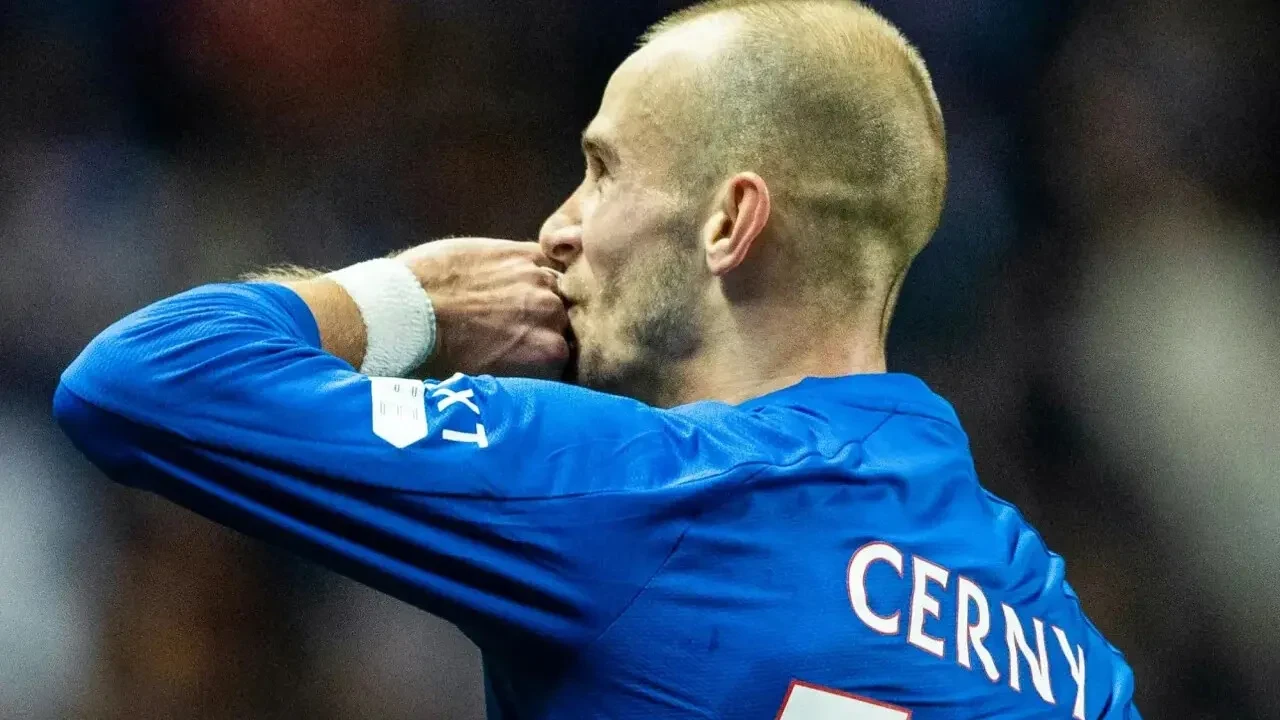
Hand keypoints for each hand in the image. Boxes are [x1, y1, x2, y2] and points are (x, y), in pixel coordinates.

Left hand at [398, 238, 569, 379]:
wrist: (405, 311)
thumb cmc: (437, 356)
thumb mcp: (487, 380)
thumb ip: (522, 373)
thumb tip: (528, 376)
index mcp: (549, 354)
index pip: (565, 356)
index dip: (546, 355)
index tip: (528, 356)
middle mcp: (552, 316)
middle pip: (563, 322)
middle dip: (544, 326)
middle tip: (514, 328)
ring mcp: (539, 280)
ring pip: (556, 289)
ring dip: (540, 294)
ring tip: (511, 299)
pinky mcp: (521, 253)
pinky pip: (545, 259)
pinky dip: (536, 267)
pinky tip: (518, 273)